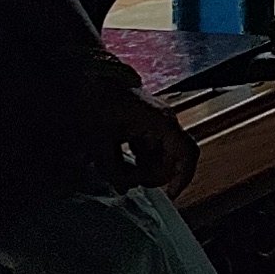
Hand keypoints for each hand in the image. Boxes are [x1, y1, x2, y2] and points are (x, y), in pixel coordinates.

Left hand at [108, 80, 196, 196]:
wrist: (89, 79)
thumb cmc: (97, 102)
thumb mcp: (100, 141)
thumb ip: (113, 169)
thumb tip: (124, 187)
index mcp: (160, 122)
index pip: (186, 153)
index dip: (182, 176)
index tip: (170, 194)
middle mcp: (165, 122)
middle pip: (173, 160)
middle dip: (153, 176)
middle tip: (128, 180)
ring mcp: (158, 123)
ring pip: (162, 157)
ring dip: (144, 169)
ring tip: (120, 170)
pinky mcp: (148, 124)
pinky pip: (152, 149)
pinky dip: (140, 160)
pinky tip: (121, 160)